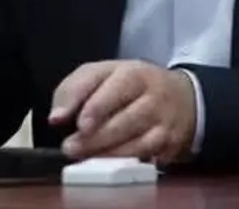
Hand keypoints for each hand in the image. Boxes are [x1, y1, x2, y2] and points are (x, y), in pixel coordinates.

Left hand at [48, 60, 195, 164]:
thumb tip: (56, 117)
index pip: (117, 87)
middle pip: (126, 120)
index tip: (80, 123)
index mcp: (135, 73)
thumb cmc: (131, 85)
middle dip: (95, 138)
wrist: (182, 96)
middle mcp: (154, 96)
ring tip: (83, 157)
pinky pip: (147, 159)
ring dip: (107, 154)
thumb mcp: (103, 73)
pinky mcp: (171, 145)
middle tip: (70, 147)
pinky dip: (125, 164)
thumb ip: (75, 89)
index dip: (98, 106)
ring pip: (136, 143)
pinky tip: (108, 164)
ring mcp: (165, 122)